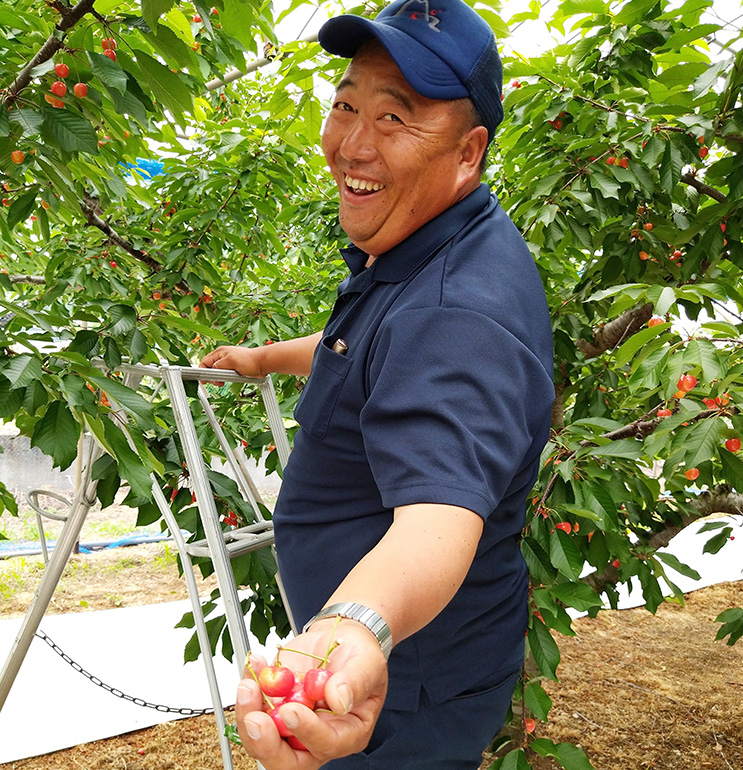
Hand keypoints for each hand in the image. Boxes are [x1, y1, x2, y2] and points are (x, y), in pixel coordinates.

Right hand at [199, 345, 264, 384]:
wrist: (263, 363)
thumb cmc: (250, 361)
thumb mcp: (231, 362)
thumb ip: (218, 365)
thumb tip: (211, 369)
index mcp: (220, 352)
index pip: (205, 361)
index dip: (203, 371)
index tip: (205, 380)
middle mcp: (223, 356)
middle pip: (210, 367)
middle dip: (212, 376)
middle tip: (217, 383)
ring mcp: (228, 361)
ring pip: (217, 371)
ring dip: (218, 378)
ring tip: (222, 382)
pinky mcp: (234, 367)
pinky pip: (224, 373)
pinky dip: (224, 378)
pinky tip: (228, 380)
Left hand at [235, 620, 387, 768]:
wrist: (341, 637)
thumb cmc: (360, 655)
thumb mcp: (369, 663)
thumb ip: (356, 681)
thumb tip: (340, 700)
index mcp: (347, 732)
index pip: (325, 745)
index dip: (306, 732)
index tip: (293, 710)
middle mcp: (316, 735)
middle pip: (287, 759)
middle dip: (267, 744)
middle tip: (256, 719)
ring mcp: (292, 721)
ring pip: (263, 738)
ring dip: (250, 714)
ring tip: (249, 685)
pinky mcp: (275, 703)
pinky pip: (255, 706)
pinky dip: (250, 688)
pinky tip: (256, 665)